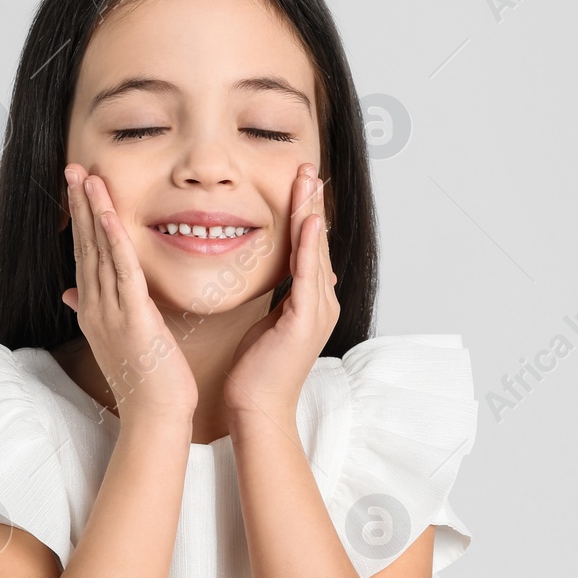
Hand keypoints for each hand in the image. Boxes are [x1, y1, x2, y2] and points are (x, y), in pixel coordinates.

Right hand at [61, 164, 197, 421]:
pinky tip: (108, 213)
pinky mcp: (133, 317)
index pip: (84, 255)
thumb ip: (93, 311)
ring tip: (85, 178)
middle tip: (72, 170)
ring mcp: (110, 312)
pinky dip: (114, 239)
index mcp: (93, 310)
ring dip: (91, 212)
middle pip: (84, 246)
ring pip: (98, 251)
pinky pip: (122, 270)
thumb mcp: (115, 340)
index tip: (76, 189)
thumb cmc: (144, 381)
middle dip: (77, 205)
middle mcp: (95, 307)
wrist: (154, 416)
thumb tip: (70, 293)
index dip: (79, 220)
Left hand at [224, 163, 338, 419]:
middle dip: (312, 204)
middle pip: (316, 243)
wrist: (256, 409)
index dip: (305, 214)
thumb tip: (277, 275)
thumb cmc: (255, 373)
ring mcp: (318, 312)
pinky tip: (308, 221)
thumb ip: (277, 297)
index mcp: (311, 303)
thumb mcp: (267, 323)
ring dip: (311, 213)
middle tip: (307, 169)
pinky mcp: (306, 322)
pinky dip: (307, 246)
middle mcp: (322, 303)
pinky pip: (307, 275)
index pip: (308, 249)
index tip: (298, 183)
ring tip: (308, 181)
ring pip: (315, 252)